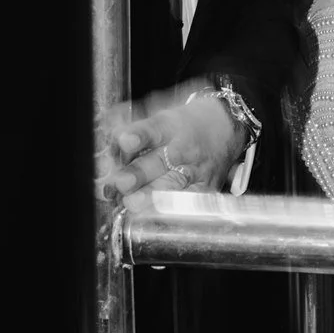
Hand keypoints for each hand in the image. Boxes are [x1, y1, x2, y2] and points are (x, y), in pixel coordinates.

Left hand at [95, 86, 247, 205]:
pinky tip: (153, 221)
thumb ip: (131, 120)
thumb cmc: (186, 121)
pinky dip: (171, 213)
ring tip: (131, 203)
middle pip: (160, 161)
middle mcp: (183, 149)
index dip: (138, 135)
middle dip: (138, 174)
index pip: (153, 130)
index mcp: (170, 125)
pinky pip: (188, 204)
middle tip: (119, 182)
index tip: (123, 140)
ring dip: (150, 196)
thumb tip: (105, 130)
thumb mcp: (161, 110)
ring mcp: (195, 170)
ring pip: (173, 185)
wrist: (228, 125)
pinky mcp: (205, 189)